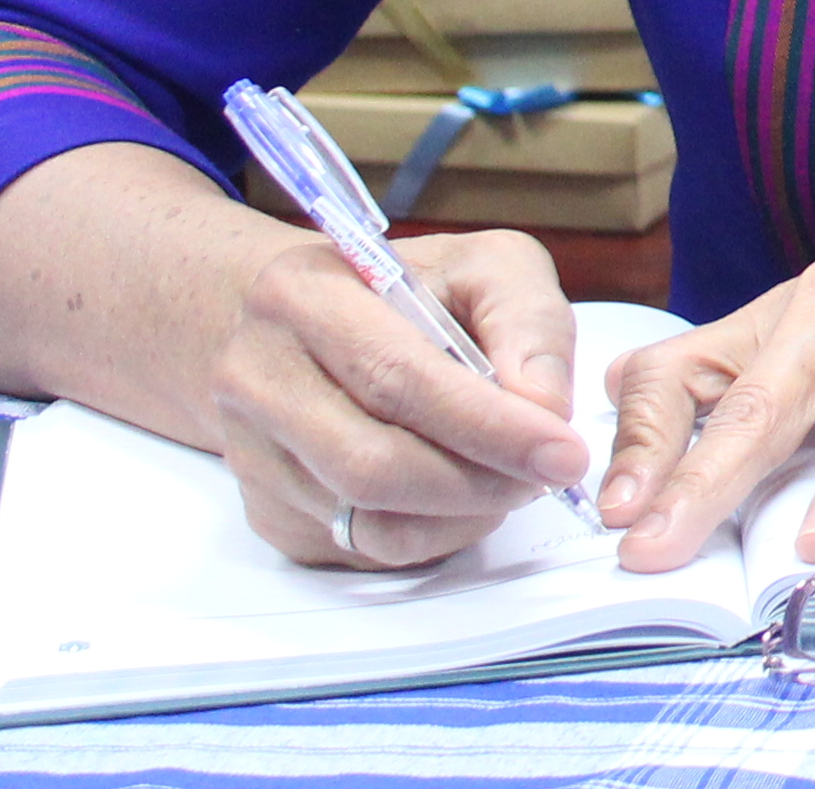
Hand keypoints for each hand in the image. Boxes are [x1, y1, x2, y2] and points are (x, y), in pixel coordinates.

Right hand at [202, 223, 586, 570]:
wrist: (303, 326)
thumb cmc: (407, 291)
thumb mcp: (484, 265)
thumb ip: (526, 321)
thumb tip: (543, 407)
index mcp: (303, 297)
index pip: (396, 379)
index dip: (487, 426)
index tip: (561, 452)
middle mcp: (258, 378)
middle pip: (373, 465)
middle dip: (480, 482)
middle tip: (546, 475)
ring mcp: (253, 455)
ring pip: (369, 522)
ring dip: (461, 515)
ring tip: (509, 479)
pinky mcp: (269, 513)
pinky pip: (361, 550)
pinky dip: (432, 534)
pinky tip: (460, 496)